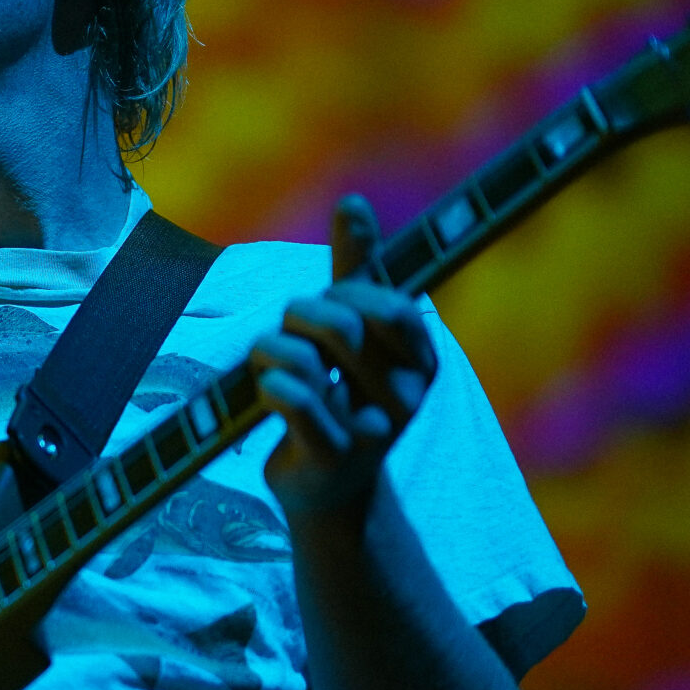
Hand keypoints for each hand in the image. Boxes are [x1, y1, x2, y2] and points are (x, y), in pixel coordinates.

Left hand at [255, 193, 436, 527]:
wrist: (330, 489)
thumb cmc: (342, 396)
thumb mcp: (356, 334)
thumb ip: (357, 270)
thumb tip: (351, 201)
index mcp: (423, 362)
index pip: (388, 302)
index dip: (345, 292)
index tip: (328, 303)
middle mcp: (407, 398)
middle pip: (341, 323)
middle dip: (299, 314)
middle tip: (287, 331)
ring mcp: (370, 432)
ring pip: (305, 359)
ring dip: (270, 349)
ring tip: (269, 362)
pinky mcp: (329, 459)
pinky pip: (292, 402)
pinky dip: (269, 385)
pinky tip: (267, 391)